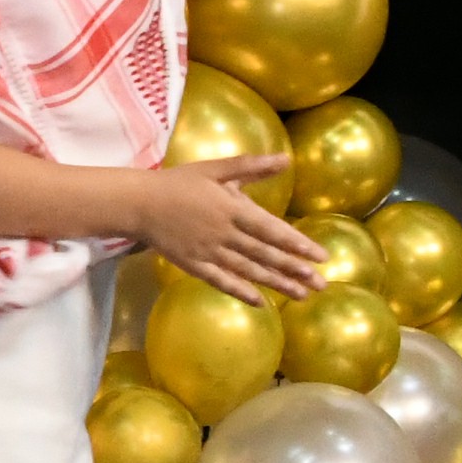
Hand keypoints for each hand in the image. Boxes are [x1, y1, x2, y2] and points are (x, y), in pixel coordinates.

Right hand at [130, 152, 326, 301]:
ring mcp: (210, 252)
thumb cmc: (180, 183)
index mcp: (233, 209)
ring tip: (301, 295)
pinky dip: (241, 292)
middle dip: (295, 270)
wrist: (140, 203)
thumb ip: (252, 166)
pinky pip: (222, 282)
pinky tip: (260, 303)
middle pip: (266, 256)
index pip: (273, 231)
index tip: (321, 257)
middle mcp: (225, 234)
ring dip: (277, 284)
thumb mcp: (217, 168)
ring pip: (250, 271)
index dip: (298, 245)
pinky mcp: (195, 266)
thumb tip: (286, 159)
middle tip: (321, 284)